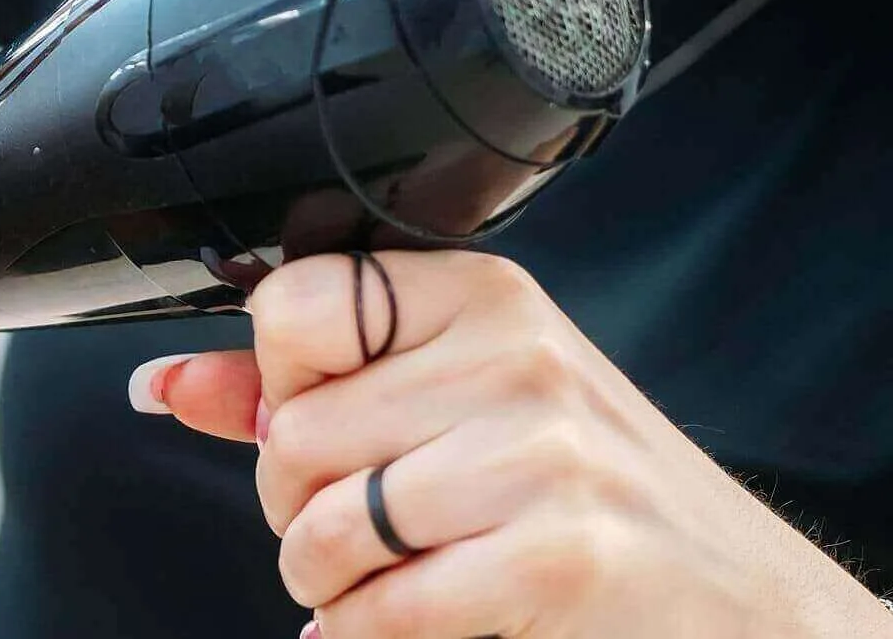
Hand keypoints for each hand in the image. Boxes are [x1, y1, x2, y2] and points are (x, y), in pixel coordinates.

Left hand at [129, 250, 892, 637]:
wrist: (735, 597)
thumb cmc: (581, 494)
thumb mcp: (452, 406)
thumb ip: (302, 388)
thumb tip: (166, 386)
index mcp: (482, 298)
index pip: (294, 305)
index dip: (278, 383)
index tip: (313, 419)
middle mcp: (514, 358)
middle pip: (291, 432)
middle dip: (293, 503)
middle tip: (354, 523)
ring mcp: (544, 455)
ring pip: (320, 525)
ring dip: (324, 579)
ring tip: (377, 575)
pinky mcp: (560, 554)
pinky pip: (383, 606)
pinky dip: (362, 632)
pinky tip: (399, 617)